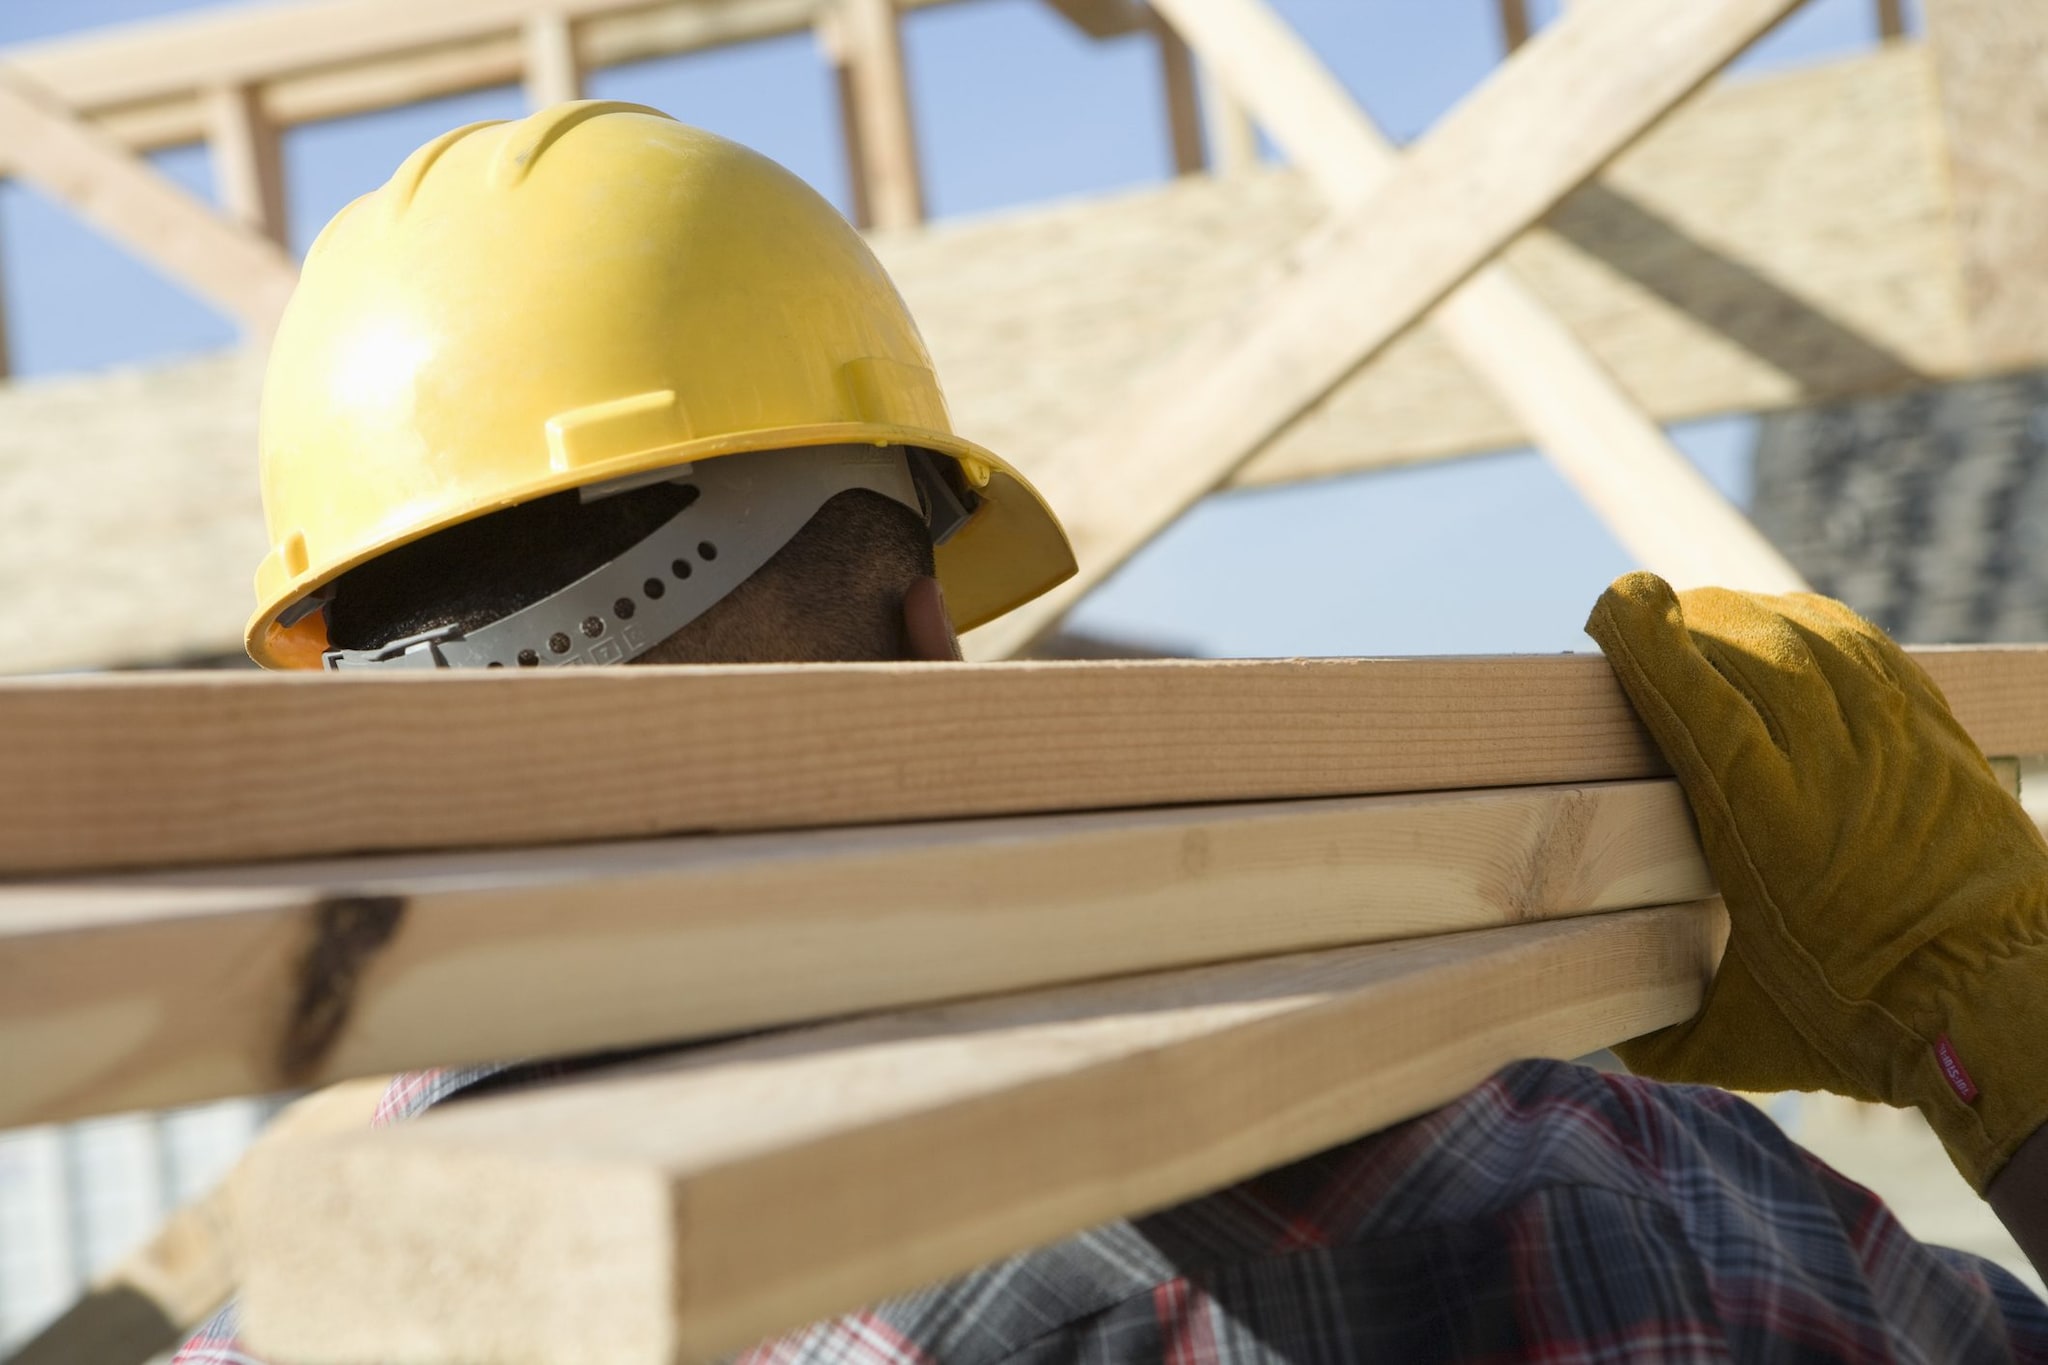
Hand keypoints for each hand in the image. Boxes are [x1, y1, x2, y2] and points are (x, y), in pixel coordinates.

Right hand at [1585, 572, 2047, 1191]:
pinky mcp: (1934, 733)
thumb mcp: (1732, 1039)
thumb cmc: (1859, 1024)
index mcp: (1762, 822)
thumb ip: (1646, 1029)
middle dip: (1685, 619)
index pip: (1697, 692)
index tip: (1616, 607)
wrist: (2001, 1008)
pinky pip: (1865, 649)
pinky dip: (1815, 628)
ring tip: (1708, 622)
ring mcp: (1890, 739)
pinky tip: (1787, 633)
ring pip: (1806, 634)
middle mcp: (1827, 763)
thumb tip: (1582, 1028)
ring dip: (1746, 617)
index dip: (1648, 635)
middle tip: (1647, 625)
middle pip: (1745, 644)